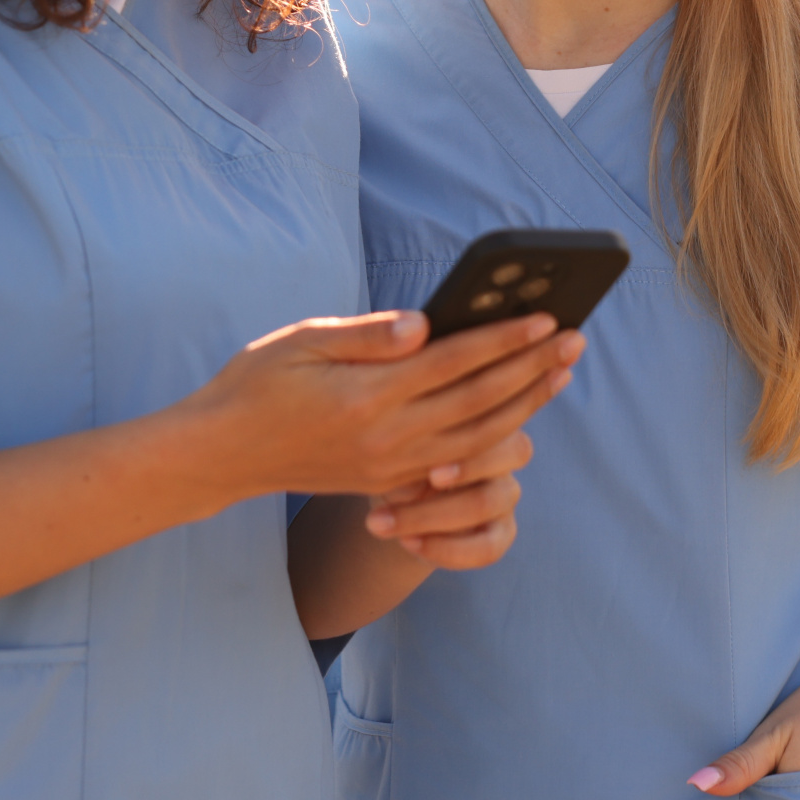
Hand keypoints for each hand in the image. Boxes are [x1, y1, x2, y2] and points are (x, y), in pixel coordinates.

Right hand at [177, 309, 581, 506]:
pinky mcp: (389, 481)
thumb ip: (367, 334)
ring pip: (479, 436)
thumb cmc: (257, 384)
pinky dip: (496, 437)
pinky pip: (458, 463)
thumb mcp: (301, 340)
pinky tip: (518, 416)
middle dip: (531, 368)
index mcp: (366, 396)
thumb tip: (426, 325)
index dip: (503, 340)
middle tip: (574, 339)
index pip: (453, 363)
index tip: (545, 317)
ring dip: (526, 404)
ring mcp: (391, 466)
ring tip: (561, 373)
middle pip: (479, 401)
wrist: (224, 454)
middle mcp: (387, 437)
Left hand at [364, 425, 533, 569]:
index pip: (495, 414)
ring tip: (380, 523)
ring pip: (487, 502)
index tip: (427, 462)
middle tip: (410, 483)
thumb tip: (408, 476)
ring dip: (428, 517)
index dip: (469, 437)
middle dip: (463, 468)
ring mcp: (505, 492)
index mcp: (482, 414)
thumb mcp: (394, 444)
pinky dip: (446, 550)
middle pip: (512, 452)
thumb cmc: (394, 454)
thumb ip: (406, 447)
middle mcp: (503, 451)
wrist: (394, 498)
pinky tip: (407, 542)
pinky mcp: (501, 532)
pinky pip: (488, 547)